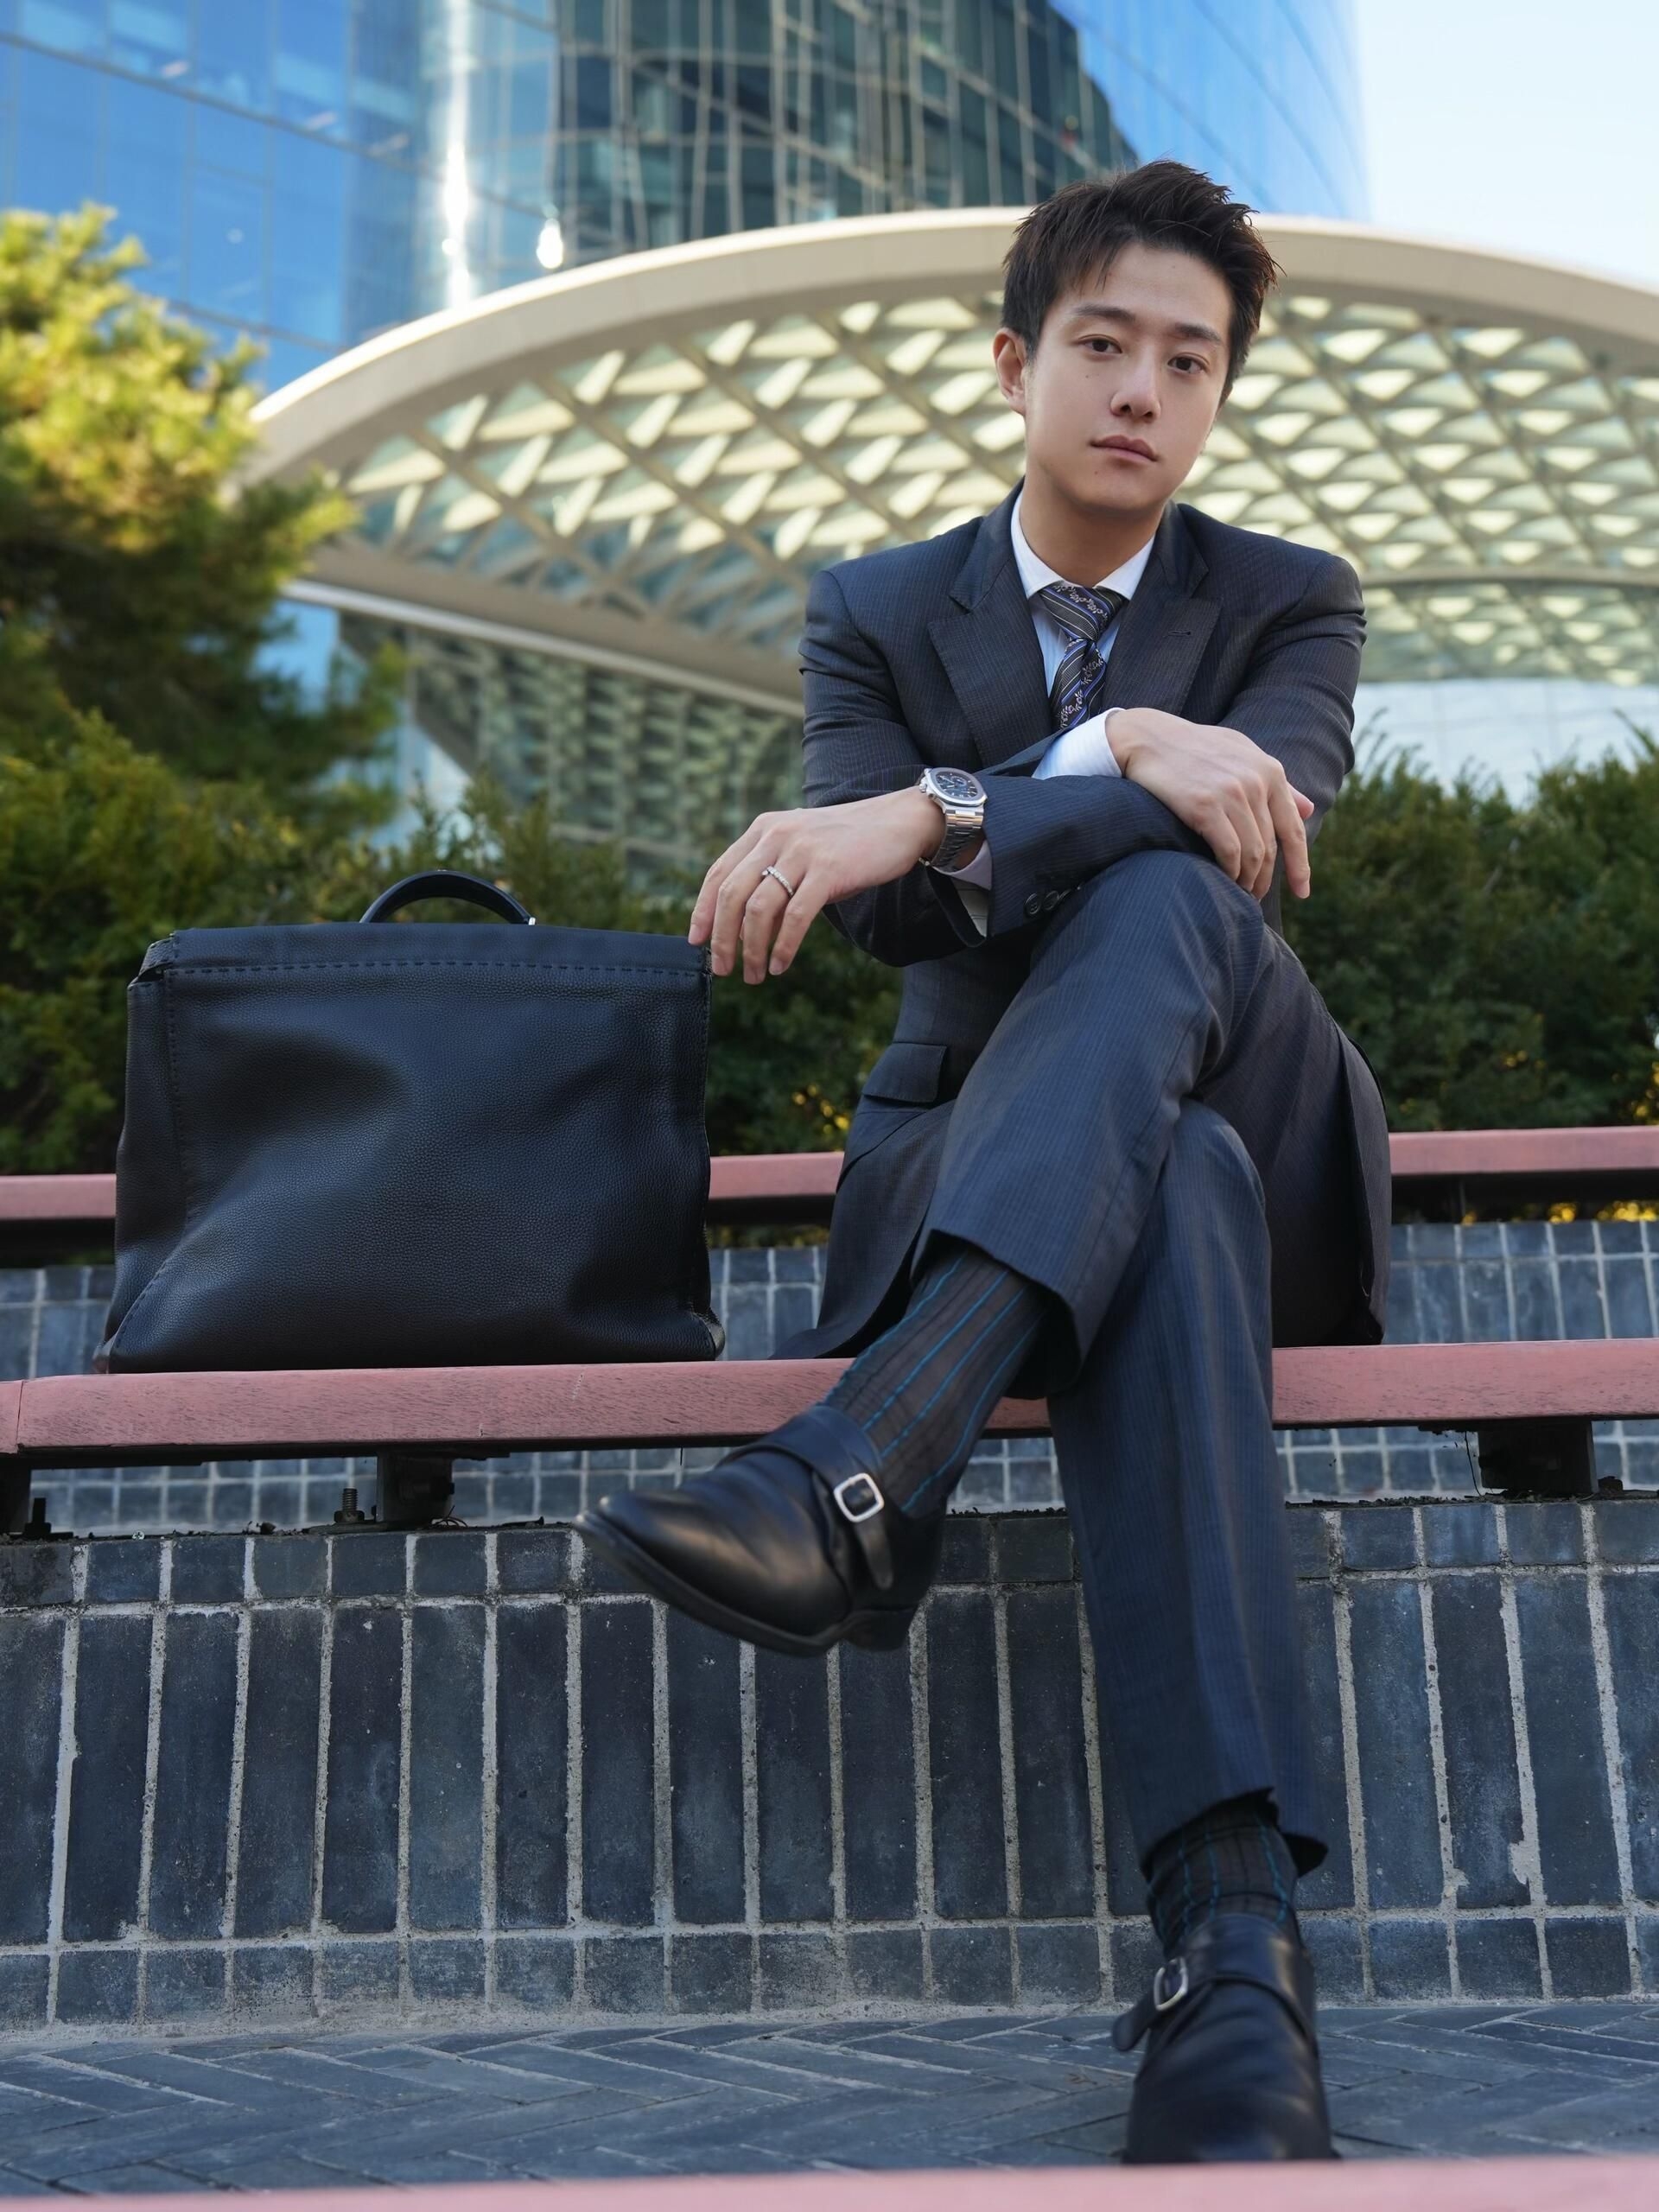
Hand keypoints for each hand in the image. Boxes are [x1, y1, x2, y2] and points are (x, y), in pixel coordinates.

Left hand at [690, 787, 941, 981]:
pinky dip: (783, 946)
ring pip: (758, 909)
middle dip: (723, 938)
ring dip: (751, 949)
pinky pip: (795, 917)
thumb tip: (743, 919)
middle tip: (723, 968)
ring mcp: (802, 852)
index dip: (703, 910)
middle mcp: (777, 836)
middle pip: (732, 895)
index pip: (719, 873)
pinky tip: (781, 964)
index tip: (697, 940)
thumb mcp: (801, 846)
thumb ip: (772, 869)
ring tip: (754, 974)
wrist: (899, 823)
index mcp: (763, 829)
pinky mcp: (828, 870)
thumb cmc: (848, 843)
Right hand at [1107, 708, 1314, 899]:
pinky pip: (1229, 852)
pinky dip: (1230, 872)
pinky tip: (1224, 879)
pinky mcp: (1204, 807)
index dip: (1301, 865)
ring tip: (1240, 892)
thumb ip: (1276, 782)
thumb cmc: (1195, 748)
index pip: (1293, 829)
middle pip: (1271, 848)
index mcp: (1270, 771)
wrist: (1149, 739)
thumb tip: (1308, 809)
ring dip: (1248, 880)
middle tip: (1256, 896)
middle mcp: (1256, 782)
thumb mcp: (1242, 754)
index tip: (1302, 892)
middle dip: (1266, 879)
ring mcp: (1231, 794)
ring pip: (1253, 854)